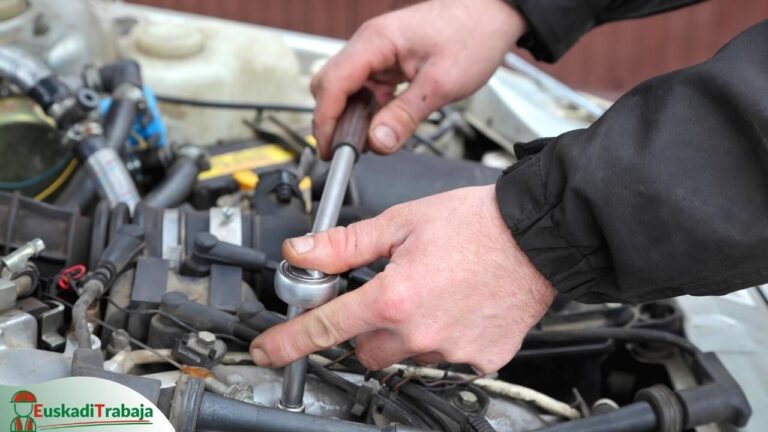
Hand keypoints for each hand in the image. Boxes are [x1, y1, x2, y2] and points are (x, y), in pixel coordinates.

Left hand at [250, 186, 555, 372]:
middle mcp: (420, 332)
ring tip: (433, 294)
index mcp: (394, 297)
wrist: (537, 235)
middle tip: (388, 296)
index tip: (268, 351)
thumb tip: (303, 253)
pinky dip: (443, 338)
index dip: (288, 342)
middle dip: (365, 328)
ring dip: (406, 334)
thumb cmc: (476, 223)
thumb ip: (345, 244)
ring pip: (406, 356)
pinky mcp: (482, 359)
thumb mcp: (401, 223)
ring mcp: (453, 350)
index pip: (325, 328)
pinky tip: (457, 308)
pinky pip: (446, 359)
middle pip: (365, 350)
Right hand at [311, 0, 525, 158]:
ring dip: (351, 116)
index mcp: (376, 41)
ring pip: (347, 89)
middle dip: (333, 120)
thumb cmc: (473, 34)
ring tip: (365, 143)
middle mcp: (370, 44)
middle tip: (345, 152)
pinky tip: (380, 126)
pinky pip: (366, 89)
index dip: (326, 120)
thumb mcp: (441, 84)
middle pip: (330, 86)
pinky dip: (368, 110)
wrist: (493, 14)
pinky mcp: (388, 62)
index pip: (333, 84)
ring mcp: (378, 53)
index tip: (330, 150)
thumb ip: (405, 116)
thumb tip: (376, 143)